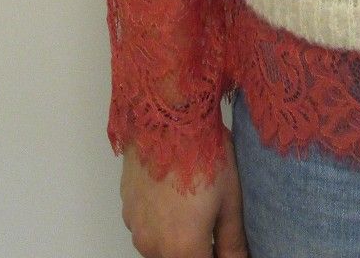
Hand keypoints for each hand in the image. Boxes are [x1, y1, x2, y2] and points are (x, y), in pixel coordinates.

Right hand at [120, 139, 247, 257]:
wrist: (166, 116)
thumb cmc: (202, 153)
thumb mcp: (229, 199)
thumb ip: (232, 241)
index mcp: (182, 248)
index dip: (219, 257)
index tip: (224, 246)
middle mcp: (153, 245)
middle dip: (198, 249)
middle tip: (213, 221)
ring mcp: (136, 228)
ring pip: (161, 248)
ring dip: (178, 238)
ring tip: (197, 205)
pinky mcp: (127, 210)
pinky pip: (147, 229)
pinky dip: (162, 222)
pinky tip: (177, 196)